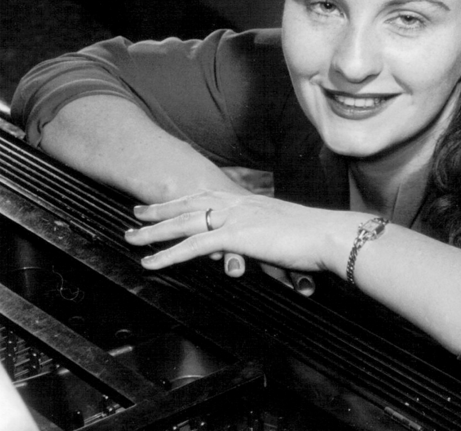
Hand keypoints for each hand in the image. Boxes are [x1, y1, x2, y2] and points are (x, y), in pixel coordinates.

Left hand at [125, 190, 358, 287]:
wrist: (329, 234)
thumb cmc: (316, 237)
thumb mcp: (286, 232)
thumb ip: (270, 235)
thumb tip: (266, 244)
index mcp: (249, 202)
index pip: (207, 197)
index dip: (182, 201)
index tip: (164, 203)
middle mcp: (237, 204)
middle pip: (188, 205)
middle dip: (159, 211)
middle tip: (135, 215)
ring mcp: (235, 218)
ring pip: (184, 223)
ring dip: (154, 232)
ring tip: (131, 239)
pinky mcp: (235, 236)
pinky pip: (193, 246)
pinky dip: (168, 254)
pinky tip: (152, 262)